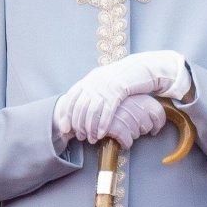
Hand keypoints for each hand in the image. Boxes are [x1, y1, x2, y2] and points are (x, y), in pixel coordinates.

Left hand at [58, 51, 188, 142]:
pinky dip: (103, 124)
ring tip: (92, 139)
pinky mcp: (118, 91)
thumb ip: (93, 90)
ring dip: (90, 128)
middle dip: (78, 125)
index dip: (66, 115)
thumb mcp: (105, 81)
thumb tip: (82, 107)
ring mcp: (105, 86)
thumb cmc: (124, 77)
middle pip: (80, 107)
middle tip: (80, 137)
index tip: (65, 128)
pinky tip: (102, 134)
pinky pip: (107, 111)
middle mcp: (94, 82)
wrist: (142, 67)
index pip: (71, 98)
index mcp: (89, 79)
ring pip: (92, 111)